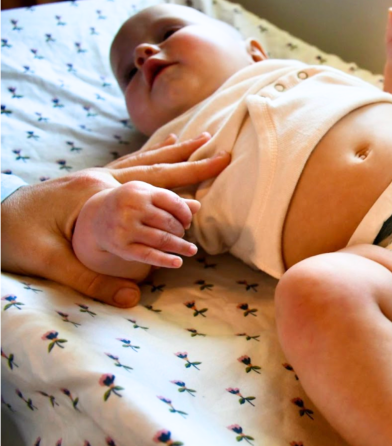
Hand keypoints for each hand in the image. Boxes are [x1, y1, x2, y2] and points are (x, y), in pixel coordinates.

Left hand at [1, 133, 229, 307]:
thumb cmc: (15, 238)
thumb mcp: (51, 262)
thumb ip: (92, 281)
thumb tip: (132, 297)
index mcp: (96, 190)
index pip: (151, 185)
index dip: (186, 182)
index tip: (215, 178)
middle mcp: (98, 177)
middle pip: (153, 166)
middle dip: (189, 160)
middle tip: (221, 152)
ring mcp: (92, 176)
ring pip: (141, 161)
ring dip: (171, 152)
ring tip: (196, 138)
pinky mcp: (86, 182)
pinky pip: (126, 165)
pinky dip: (147, 157)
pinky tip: (158, 152)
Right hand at [73, 181, 200, 279]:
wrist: (95, 216)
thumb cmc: (130, 203)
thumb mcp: (148, 196)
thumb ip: (172, 201)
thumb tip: (198, 206)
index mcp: (139, 191)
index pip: (173, 202)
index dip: (185, 214)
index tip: (188, 221)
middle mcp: (130, 208)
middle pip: (168, 222)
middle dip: (181, 230)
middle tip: (183, 234)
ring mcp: (124, 228)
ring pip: (162, 239)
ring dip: (180, 246)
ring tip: (191, 250)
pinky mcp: (120, 246)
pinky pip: (148, 255)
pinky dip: (165, 260)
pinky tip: (178, 262)